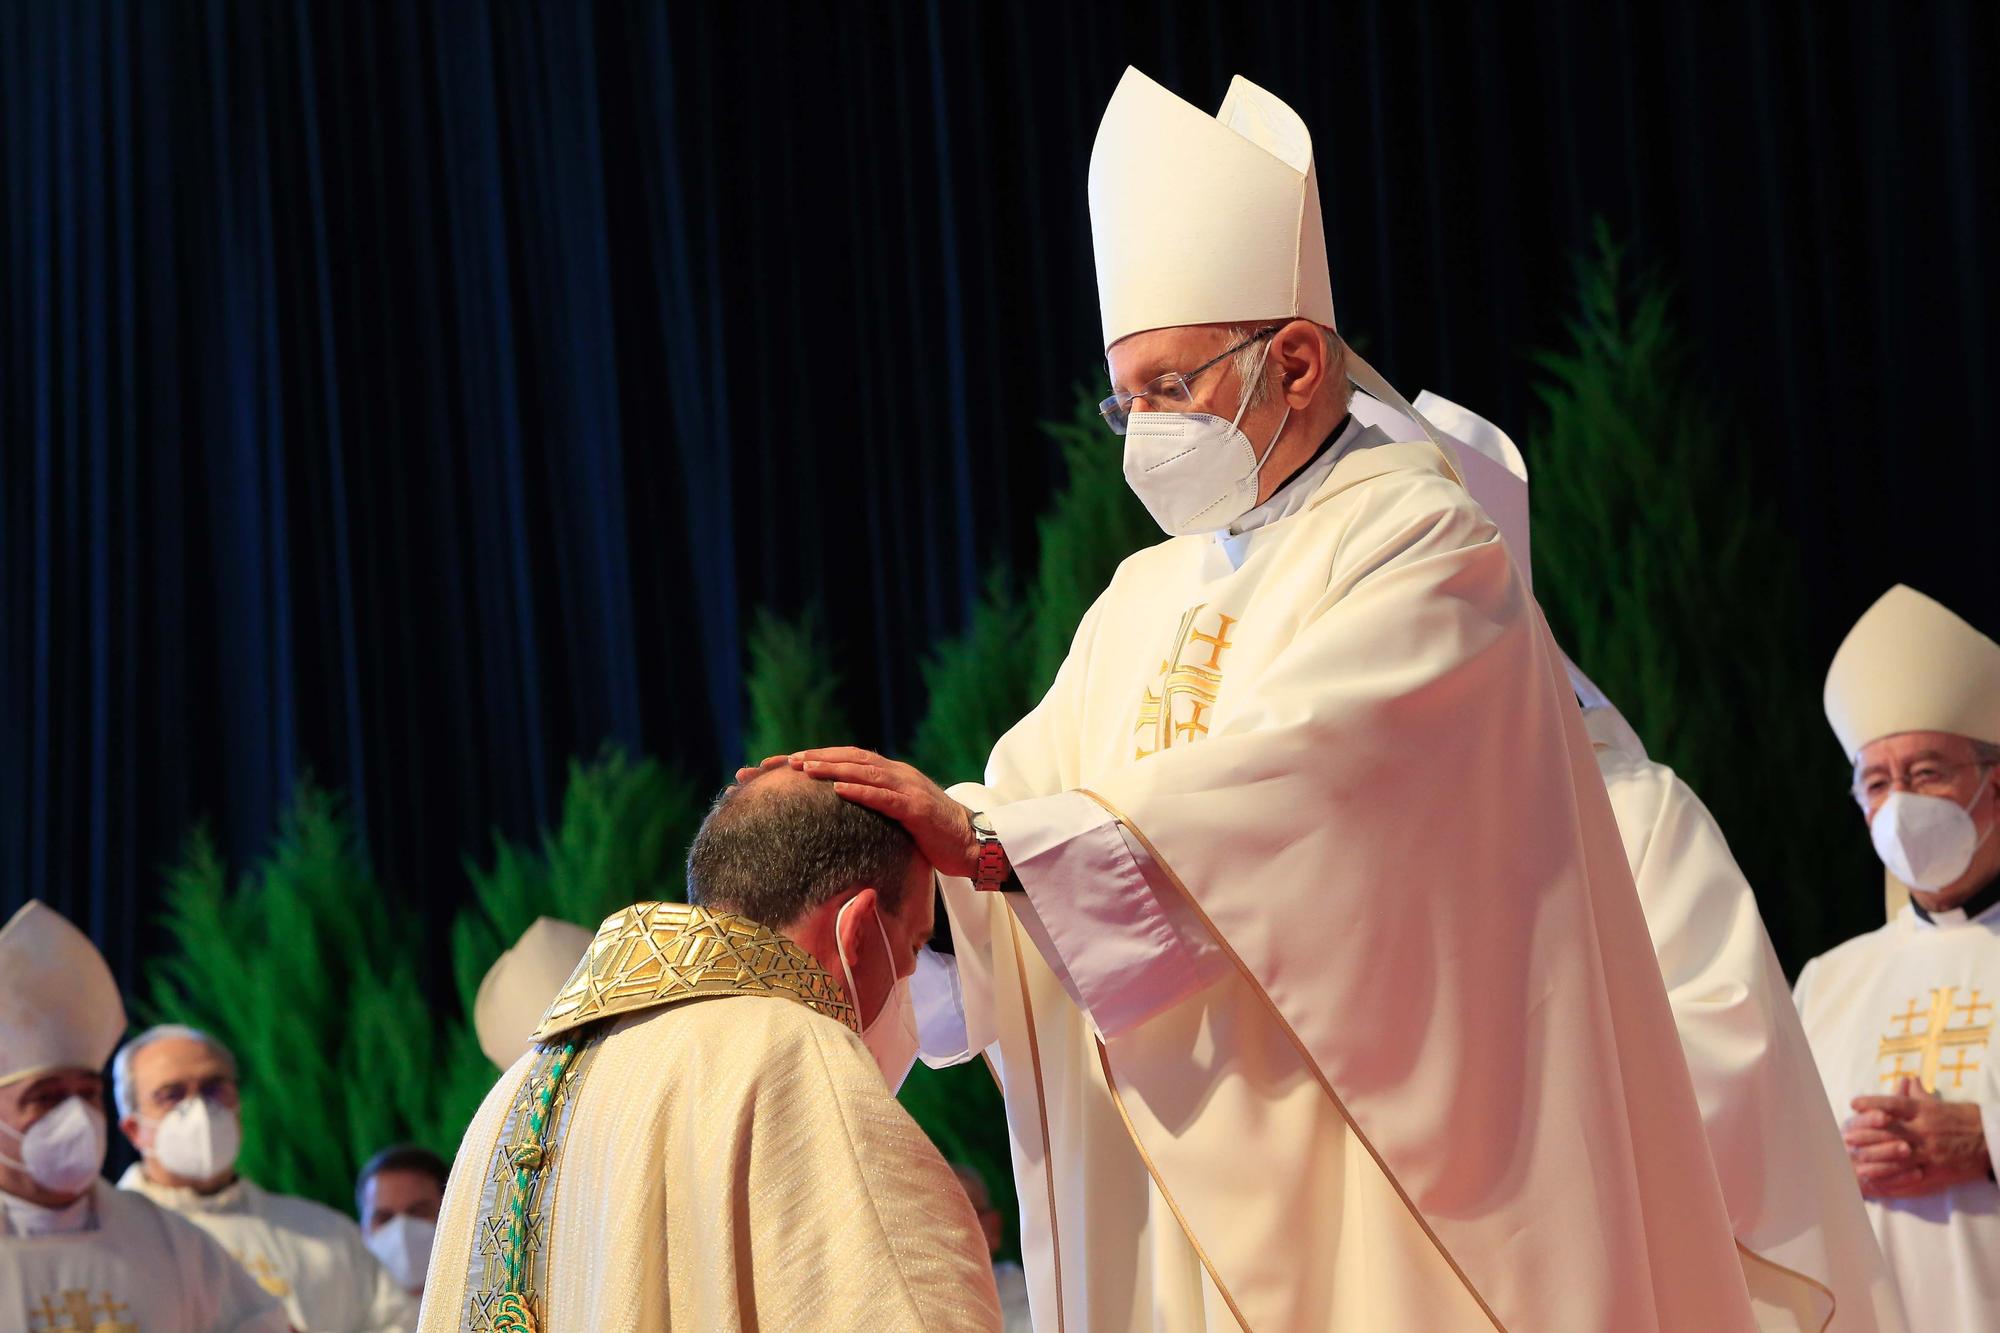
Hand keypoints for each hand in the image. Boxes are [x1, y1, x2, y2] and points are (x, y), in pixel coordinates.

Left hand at [783, 747, 979, 878]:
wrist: (972, 844)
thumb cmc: (933, 834)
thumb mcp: (900, 815)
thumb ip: (877, 806)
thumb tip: (845, 811)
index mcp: (893, 775)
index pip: (850, 759)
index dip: (819, 757)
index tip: (786, 763)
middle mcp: (899, 775)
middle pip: (852, 759)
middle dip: (816, 757)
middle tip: (784, 761)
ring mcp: (908, 789)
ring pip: (865, 772)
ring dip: (833, 769)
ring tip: (804, 768)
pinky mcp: (917, 809)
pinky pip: (884, 797)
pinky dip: (860, 792)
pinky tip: (838, 790)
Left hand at [1844, 1077, 1991, 1197]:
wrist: (1994, 1141)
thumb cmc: (1966, 1119)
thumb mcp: (1942, 1104)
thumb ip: (1919, 1094)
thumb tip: (1905, 1080)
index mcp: (1925, 1112)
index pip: (1893, 1105)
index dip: (1871, 1103)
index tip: (1852, 1103)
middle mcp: (1925, 1132)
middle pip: (1889, 1133)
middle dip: (1865, 1136)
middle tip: (1845, 1138)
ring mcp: (1931, 1154)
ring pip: (1897, 1160)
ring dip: (1874, 1163)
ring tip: (1855, 1164)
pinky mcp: (1937, 1174)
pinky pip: (1911, 1181)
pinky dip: (1892, 1183)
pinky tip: (1877, 1184)